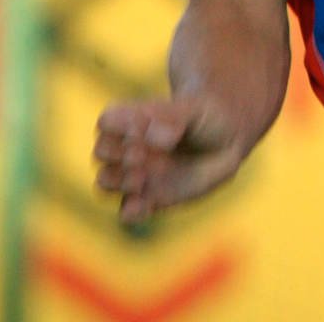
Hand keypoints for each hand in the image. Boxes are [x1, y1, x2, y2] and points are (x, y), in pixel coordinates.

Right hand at [94, 96, 244, 223]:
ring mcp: (137, 174)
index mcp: (135, 120)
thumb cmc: (202, 118)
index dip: (115, 125)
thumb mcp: (193, 110)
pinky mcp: (149, 199)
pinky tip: (145, 205)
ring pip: (105, 182)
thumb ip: (172, 119)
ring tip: (141, 178)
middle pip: (101, 151)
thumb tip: (154, 137)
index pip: (106, 121)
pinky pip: (127, 212)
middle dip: (114, 154)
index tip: (138, 128)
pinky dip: (131, 212)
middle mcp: (130, 148)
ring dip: (118, 182)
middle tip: (140, 155)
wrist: (223, 141)